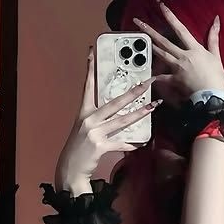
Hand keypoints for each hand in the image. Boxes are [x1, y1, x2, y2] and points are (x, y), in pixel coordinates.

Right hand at [55, 48, 160, 192]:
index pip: (87, 86)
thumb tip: (118, 112)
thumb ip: (100, 120)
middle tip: (147, 82)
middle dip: (132, 92)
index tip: (92, 52)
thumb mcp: (85, 130)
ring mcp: (94, 133)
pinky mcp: (100, 146)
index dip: (90, 69)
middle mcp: (88, 119)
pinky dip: (131, 144)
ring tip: (154, 106)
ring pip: (122, 120)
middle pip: (114, 102)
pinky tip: (141, 143)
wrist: (69, 171)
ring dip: (140, 113)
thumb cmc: (78, 150)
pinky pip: (121, 143)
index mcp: (83, 112)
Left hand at [133, 1, 223, 97]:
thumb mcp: (216, 56)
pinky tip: (149, 75)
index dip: (170, 16)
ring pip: (161, 55)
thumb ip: (213, 38)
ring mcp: (177, 68)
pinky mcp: (175, 80)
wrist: (213, 97)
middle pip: (164, 41)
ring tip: (143, 40)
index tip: (161, 6)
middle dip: (150, 30)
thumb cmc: (217, 78)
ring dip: (151, 46)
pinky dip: (156, 77)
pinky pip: (163, 78)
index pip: (180, 29)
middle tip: (138, 22)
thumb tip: (216, 20)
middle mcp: (183, 56)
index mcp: (194, 49)